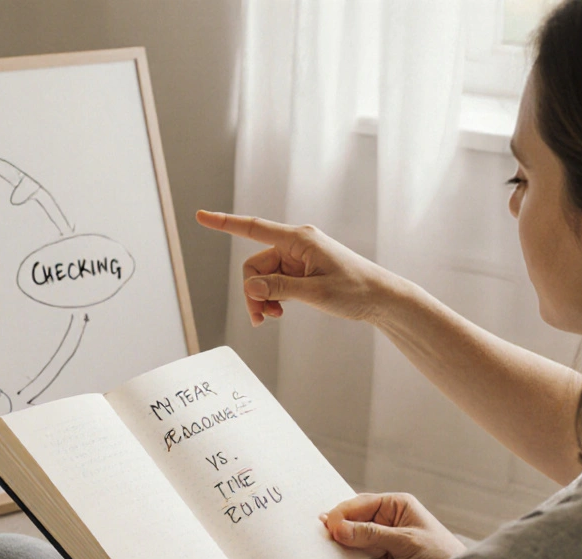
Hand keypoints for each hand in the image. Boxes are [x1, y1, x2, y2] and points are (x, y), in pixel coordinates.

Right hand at [196, 210, 396, 326]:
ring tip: (272, 318)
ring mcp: (298, 259)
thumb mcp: (316, 293)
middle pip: (254, 265)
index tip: (200, 216)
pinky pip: (274, 283)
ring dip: (262, 299)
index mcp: (299, 239)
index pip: (253, 228)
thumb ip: (281, 289)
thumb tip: (251, 287)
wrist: (381, 298)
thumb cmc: (356, 290)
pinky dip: (272, 298)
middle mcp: (296, 245)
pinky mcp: (301, 272)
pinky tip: (279, 312)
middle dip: (253, 292)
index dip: (224, 223)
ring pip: (262, 277)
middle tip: (261, 320)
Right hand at [322, 493, 465, 558]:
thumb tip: (339, 528)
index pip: (360, 504)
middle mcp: (387, 522)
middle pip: (353, 524)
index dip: (342, 514)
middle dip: (341, 535)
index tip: (328, 526)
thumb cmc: (439, 554)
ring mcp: (383, 544)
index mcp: (395, 506)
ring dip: (347, 556)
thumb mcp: (405, 541)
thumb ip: (371, 535)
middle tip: (328, 545)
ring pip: (353, 546)